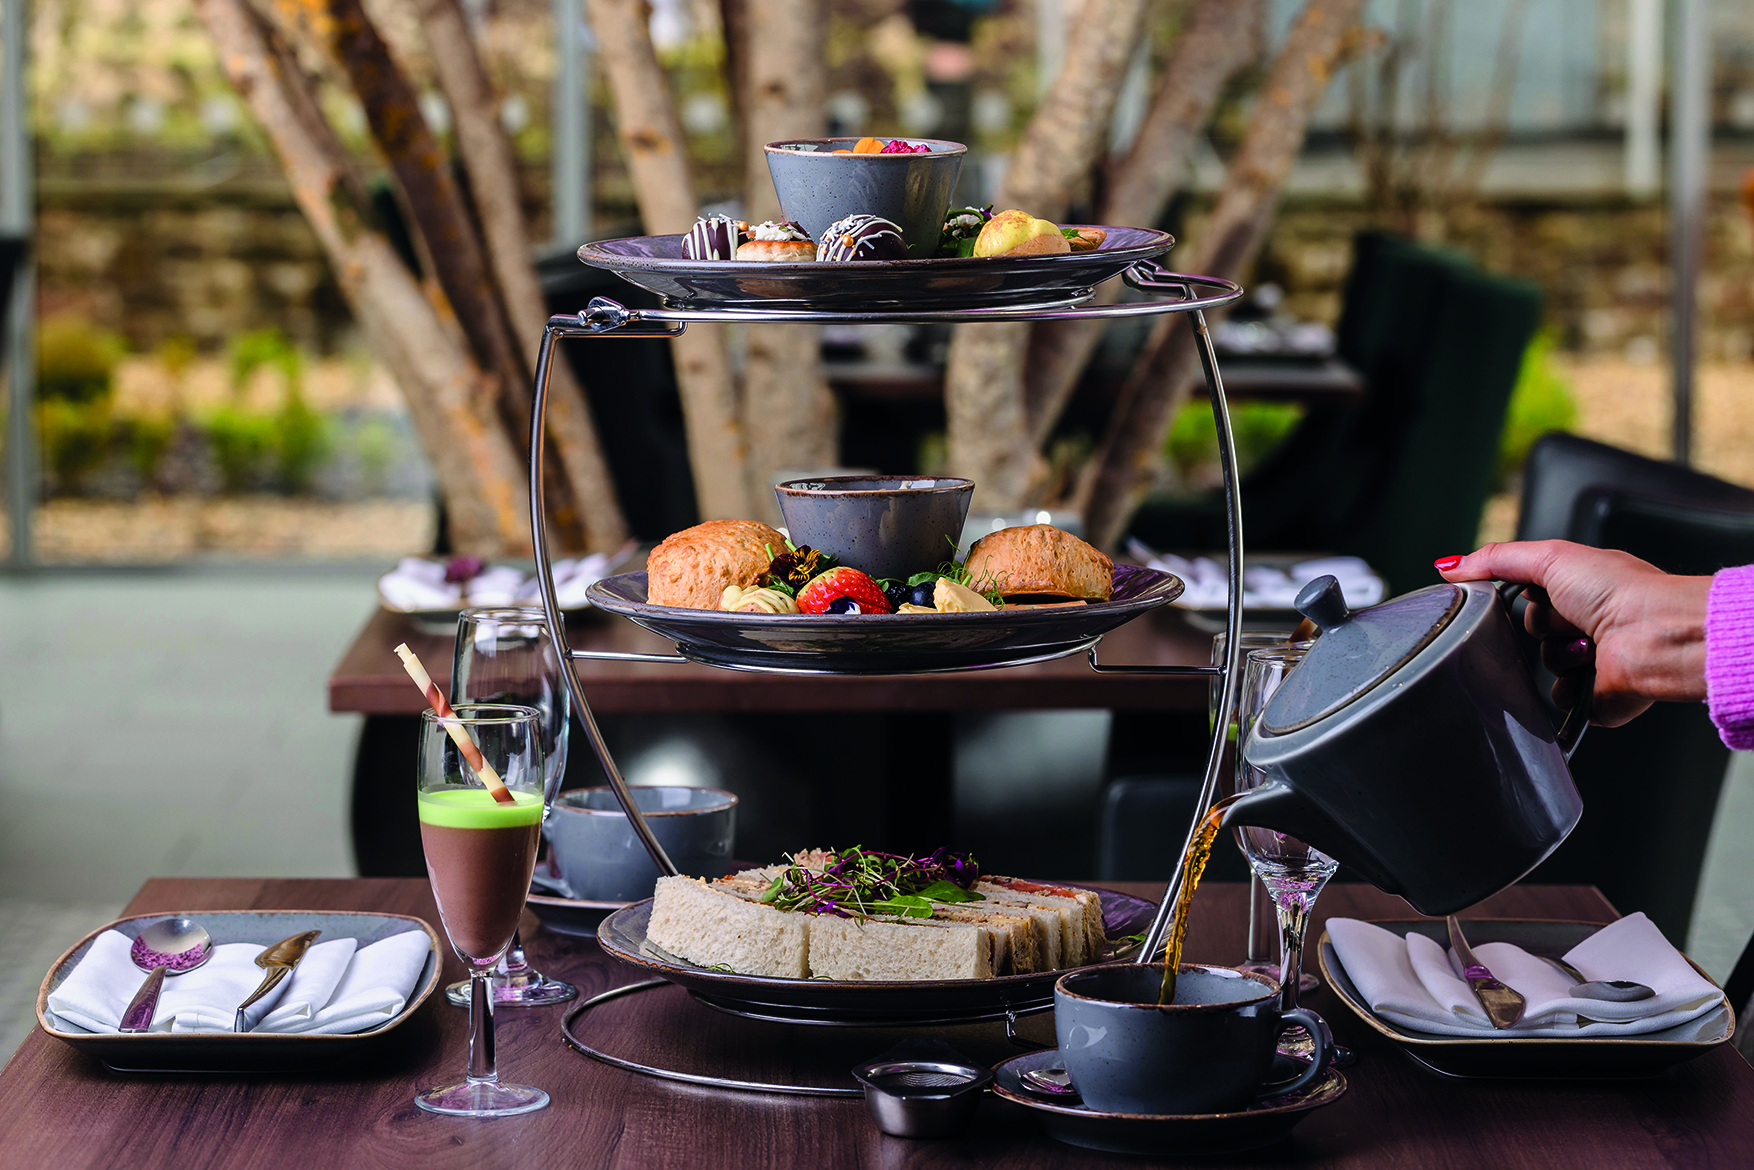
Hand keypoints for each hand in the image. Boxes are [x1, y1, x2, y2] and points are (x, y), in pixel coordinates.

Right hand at [1434, 541, 1710, 726]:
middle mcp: (1587, 624)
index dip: (1520, 595)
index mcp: (1580, 589)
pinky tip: (1590, 673)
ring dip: (1558, 656)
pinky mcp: (1595, 697)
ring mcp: (1591, 662)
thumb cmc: (1621, 590)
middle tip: (1570, 618)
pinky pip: (1557, 701)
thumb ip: (1496, 559)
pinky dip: (1568, 690)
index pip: (1525, 595)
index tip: (1527, 593)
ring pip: (1539, 667)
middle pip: (1528, 631)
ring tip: (1587, 646)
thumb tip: (1449, 566)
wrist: (1656, 635)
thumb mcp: (1550, 557)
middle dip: (1543, 625)